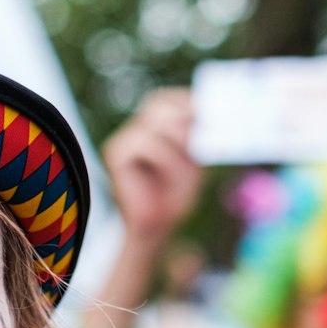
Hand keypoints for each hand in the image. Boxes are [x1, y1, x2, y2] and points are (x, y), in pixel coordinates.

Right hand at [102, 90, 201, 247]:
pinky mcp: (116, 154)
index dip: (187, 100)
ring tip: (187, 172)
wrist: (156, 227)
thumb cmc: (175, 193)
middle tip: (204, 132)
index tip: (210, 110)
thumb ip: (197, 136)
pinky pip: (145, 143)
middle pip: (158, 104)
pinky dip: (166, 159)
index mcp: (153, 126)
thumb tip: (206, 113)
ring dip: (179, 146)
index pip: (167, 99)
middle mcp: (136, 128)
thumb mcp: (193, 160)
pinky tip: (167, 178)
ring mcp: (124, 139)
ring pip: (156, 124)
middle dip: (185, 116)